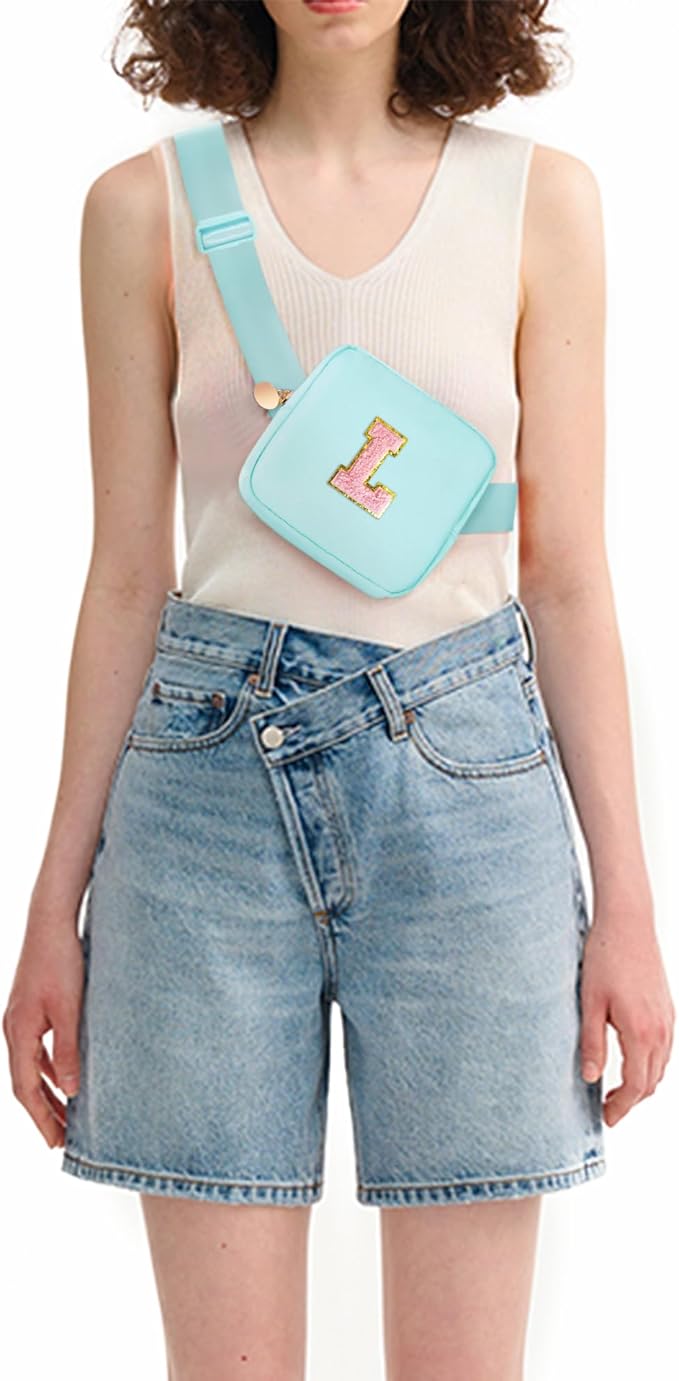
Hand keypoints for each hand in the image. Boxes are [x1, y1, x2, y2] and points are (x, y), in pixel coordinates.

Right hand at [3, 910, 84, 1148]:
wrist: (50, 922)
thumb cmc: (61, 961)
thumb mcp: (70, 1009)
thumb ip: (69, 1050)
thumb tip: (72, 1091)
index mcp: (19, 1032)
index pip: (25, 1088)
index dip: (41, 1117)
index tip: (55, 1142)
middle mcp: (14, 1029)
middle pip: (24, 1082)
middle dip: (43, 1112)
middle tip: (61, 1139)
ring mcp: (20, 1019)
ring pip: (30, 1067)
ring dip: (47, 1092)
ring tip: (66, 1115)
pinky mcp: (31, 1009)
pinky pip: (36, 1050)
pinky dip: (49, 1069)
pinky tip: (65, 1077)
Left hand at [579, 908, 674, 1126]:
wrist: (628, 922)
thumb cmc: (605, 957)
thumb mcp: (590, 1003)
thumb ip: (591, 1043)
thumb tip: (590, 1078)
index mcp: (641, 1031)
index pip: (636, 1085)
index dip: (621, 1106)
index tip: (606, 1117)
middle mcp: (661, 1029)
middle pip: (652, 1081)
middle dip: (632, 1100)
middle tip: (608, 1108)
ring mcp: (668, 1018)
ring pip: (661, 1066)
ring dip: (642, 1083)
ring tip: (617, 1089)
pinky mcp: (667, 1008)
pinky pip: (665, 1048)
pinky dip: (651, 1063)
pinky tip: (632, 1060)